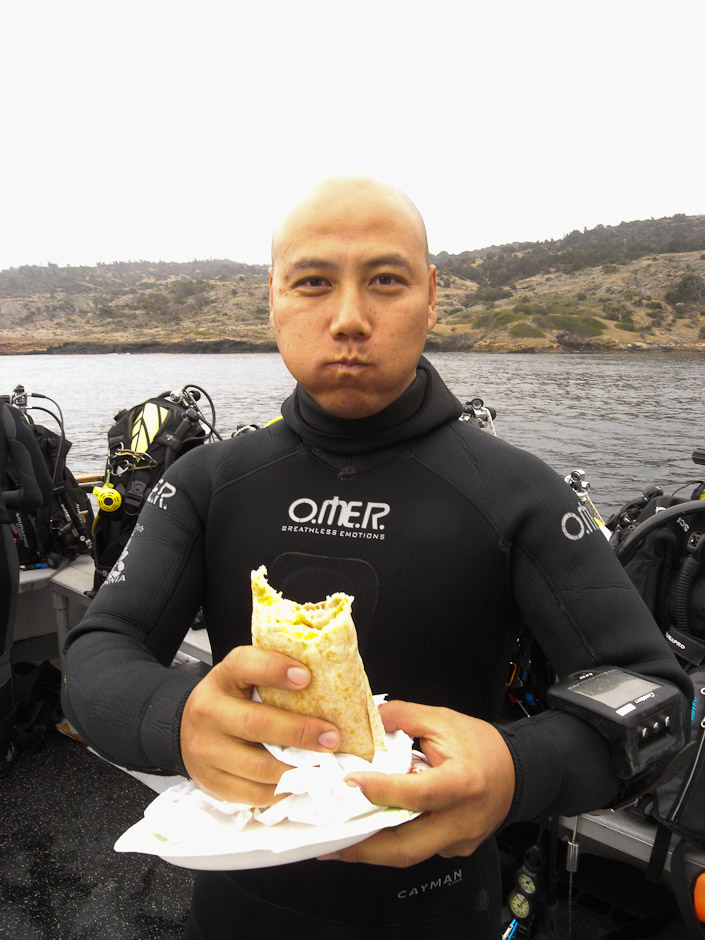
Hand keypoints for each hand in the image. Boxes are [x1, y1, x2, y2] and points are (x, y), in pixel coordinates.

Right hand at [180, 645, 339, 803]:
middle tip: (331, 738)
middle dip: (299, 732)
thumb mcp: (244, 678)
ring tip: (321, 765)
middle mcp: (209, 711)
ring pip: (257, 765)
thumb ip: (274, 676)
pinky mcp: (211, 781)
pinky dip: (281, 790)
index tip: (306, 676)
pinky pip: (252, 792)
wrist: (188, 730)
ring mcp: (206, 749)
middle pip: (255, 723)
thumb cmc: (230, 700)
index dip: (275, 669)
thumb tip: (329, 680)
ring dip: (296, 768)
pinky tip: (298, 781)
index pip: (244, 665)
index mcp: (223, 677)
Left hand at [322, 700, 514, 866]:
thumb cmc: (483, 746)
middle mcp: (461, 820)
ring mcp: (459, 840)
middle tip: (331, 841)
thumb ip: (404, 717)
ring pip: (409, 854)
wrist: (517, 772)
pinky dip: (394, 841)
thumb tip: (370, 716)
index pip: (417, 794)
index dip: (382, 791)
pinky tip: (373, 831)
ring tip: (340, 842)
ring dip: (373, 850)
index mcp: (462, 783)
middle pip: (407, 847)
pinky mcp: (455, 849)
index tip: (351, 783)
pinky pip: (420, 848)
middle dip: (365, 848)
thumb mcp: (443, 721)